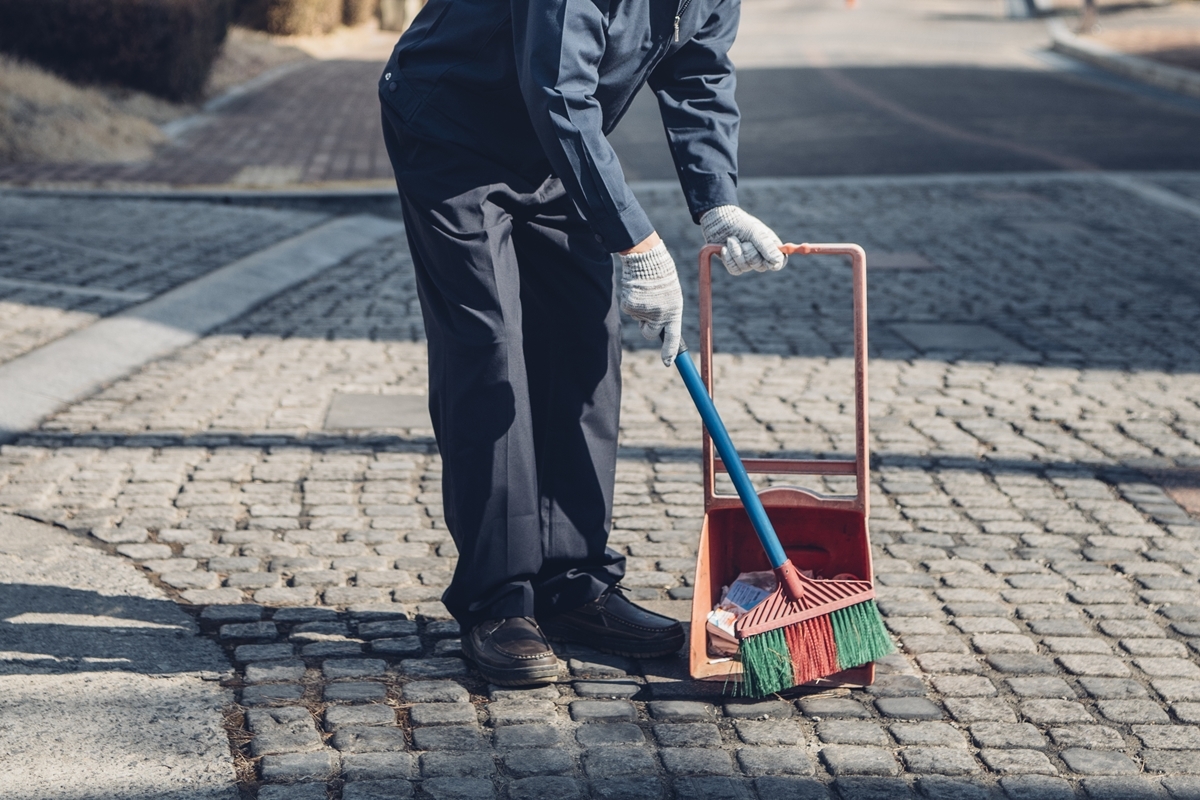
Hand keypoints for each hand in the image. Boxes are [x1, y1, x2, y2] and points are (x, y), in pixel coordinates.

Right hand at [618, 238, 682, 366]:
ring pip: (638, 319)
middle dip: (647, 328)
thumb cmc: (662, 276)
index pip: (673, 338)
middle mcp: (659, 314)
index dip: (670, 352)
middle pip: (650, 333)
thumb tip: (661, 329)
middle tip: (648, 315)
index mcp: (674, 311)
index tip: (668, 362)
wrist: (647, 259)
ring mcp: (643, 311)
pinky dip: (631, 302)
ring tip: (646, 291)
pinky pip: (629, 310)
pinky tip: (636, 289)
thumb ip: (668, 312)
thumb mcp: (671, 294)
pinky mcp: (629, 306)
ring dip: (640, 309)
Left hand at [700, 205, 787, 275]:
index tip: (768, 259)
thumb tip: (777, 260)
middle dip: (750, 253)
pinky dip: (729, 259)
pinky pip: (734, 270)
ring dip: (736, 253)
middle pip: (760, 266)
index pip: (779, 261)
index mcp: (770, 245)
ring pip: (745, 267)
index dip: (776, 263)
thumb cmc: (739, 222)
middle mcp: (760, 255)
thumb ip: (766, 246)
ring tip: (731, 239)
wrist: (718, 220)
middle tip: (744, 241)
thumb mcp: (754, 231)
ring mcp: (746, 260)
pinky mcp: (734, 264)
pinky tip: (724, 248)